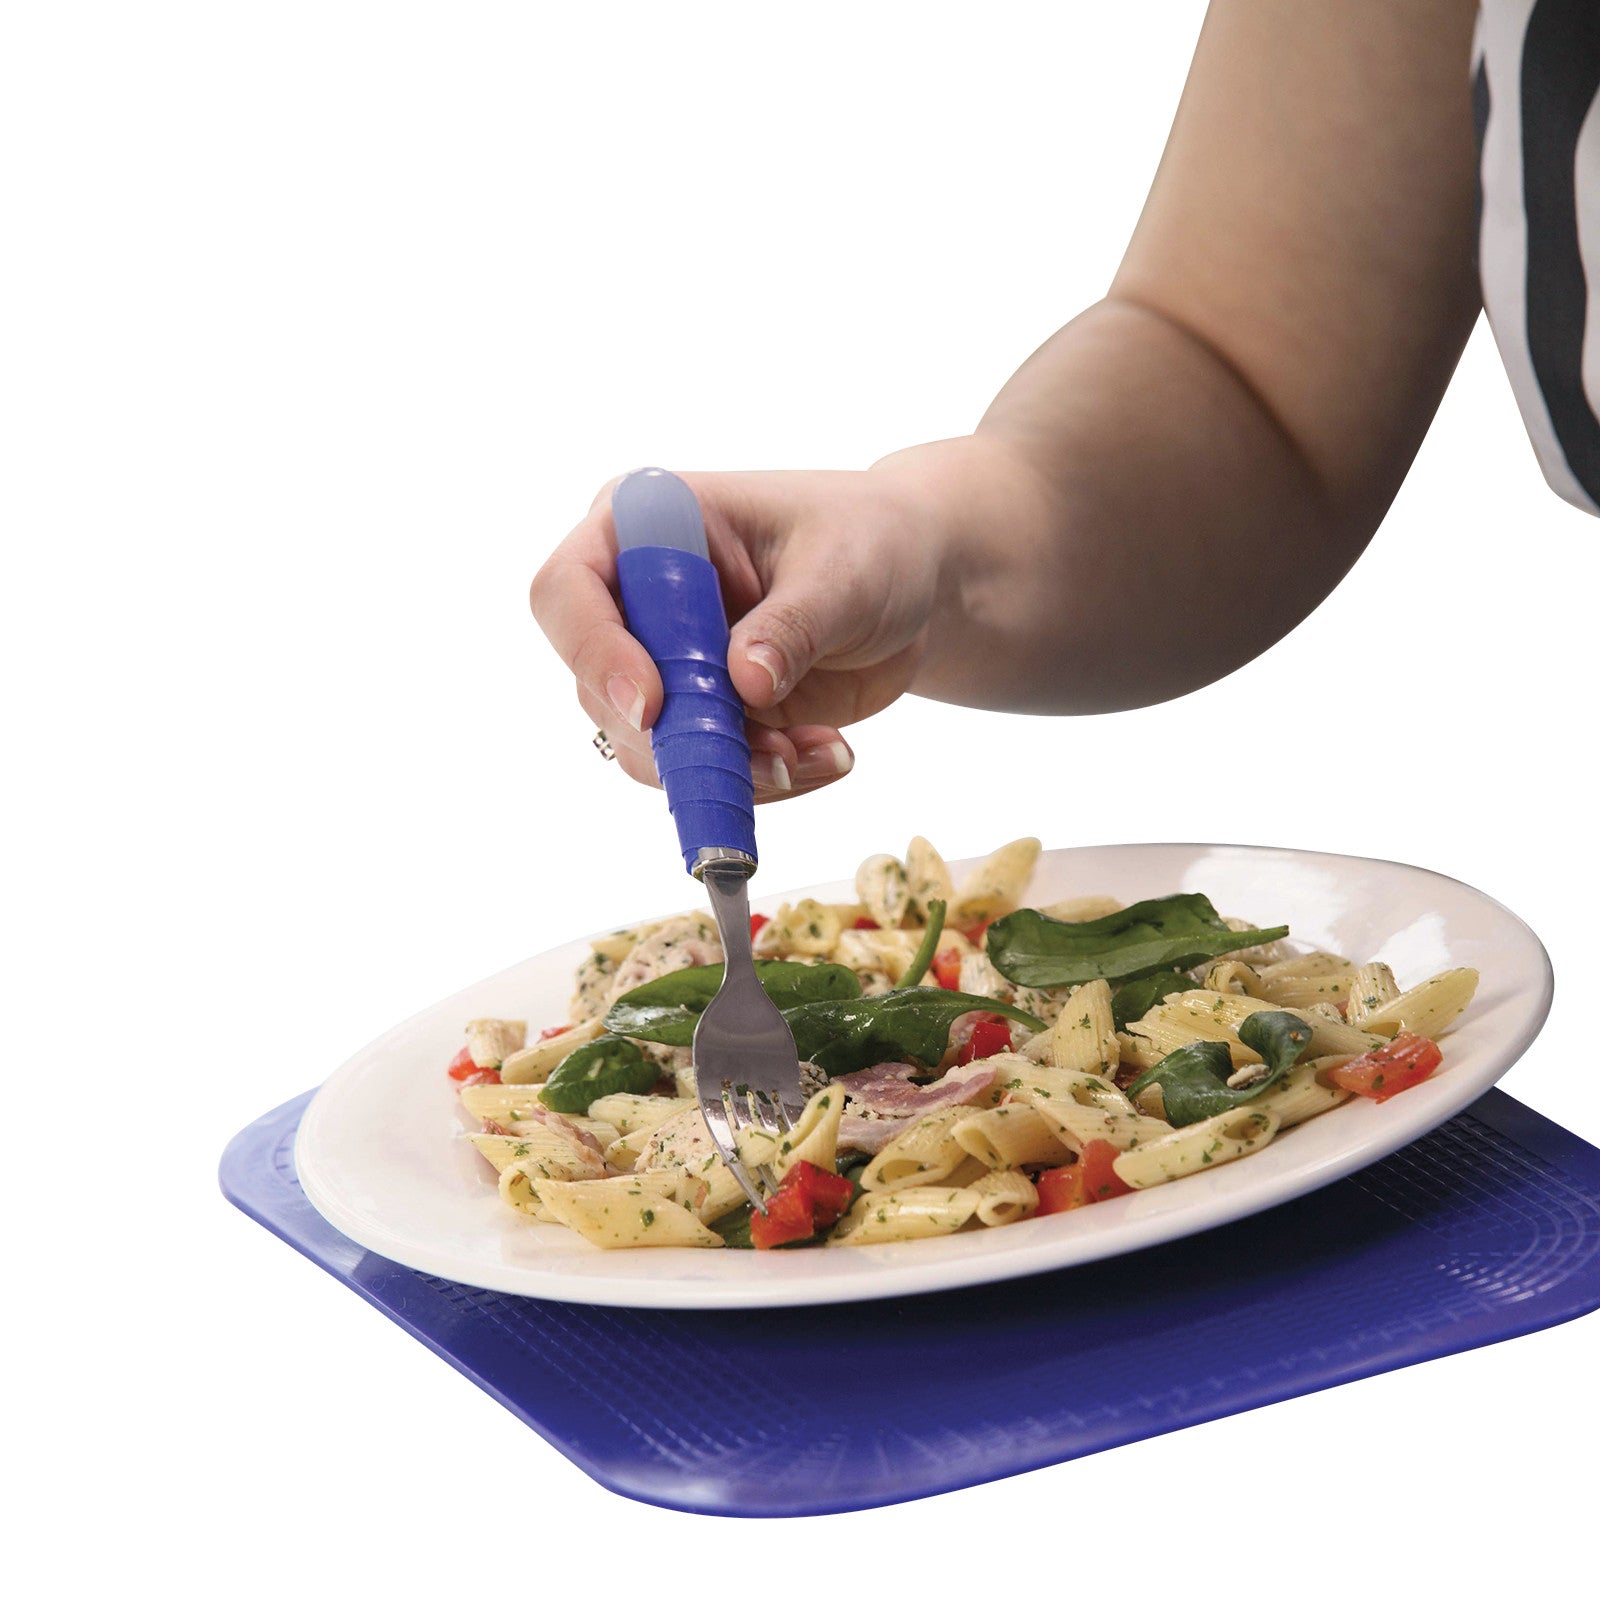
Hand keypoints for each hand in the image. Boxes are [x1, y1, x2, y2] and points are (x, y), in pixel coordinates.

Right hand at [531, 450, 966, 799]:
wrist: (912, 582)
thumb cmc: (871, 541)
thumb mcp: (844, 571)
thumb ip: (792, 623)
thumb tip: (744, 683)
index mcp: (648, 524)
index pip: (569, 590)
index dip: (596, 653)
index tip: (653, 705)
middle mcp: (636, 599)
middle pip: (602, 690)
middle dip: (682, 737)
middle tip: (767, 755)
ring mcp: (665, 664)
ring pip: (649, 748)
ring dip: (729, 770)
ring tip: (815, 753)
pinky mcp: (702, 717)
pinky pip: (701, 772)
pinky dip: (760, 781)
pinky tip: (825, 754)